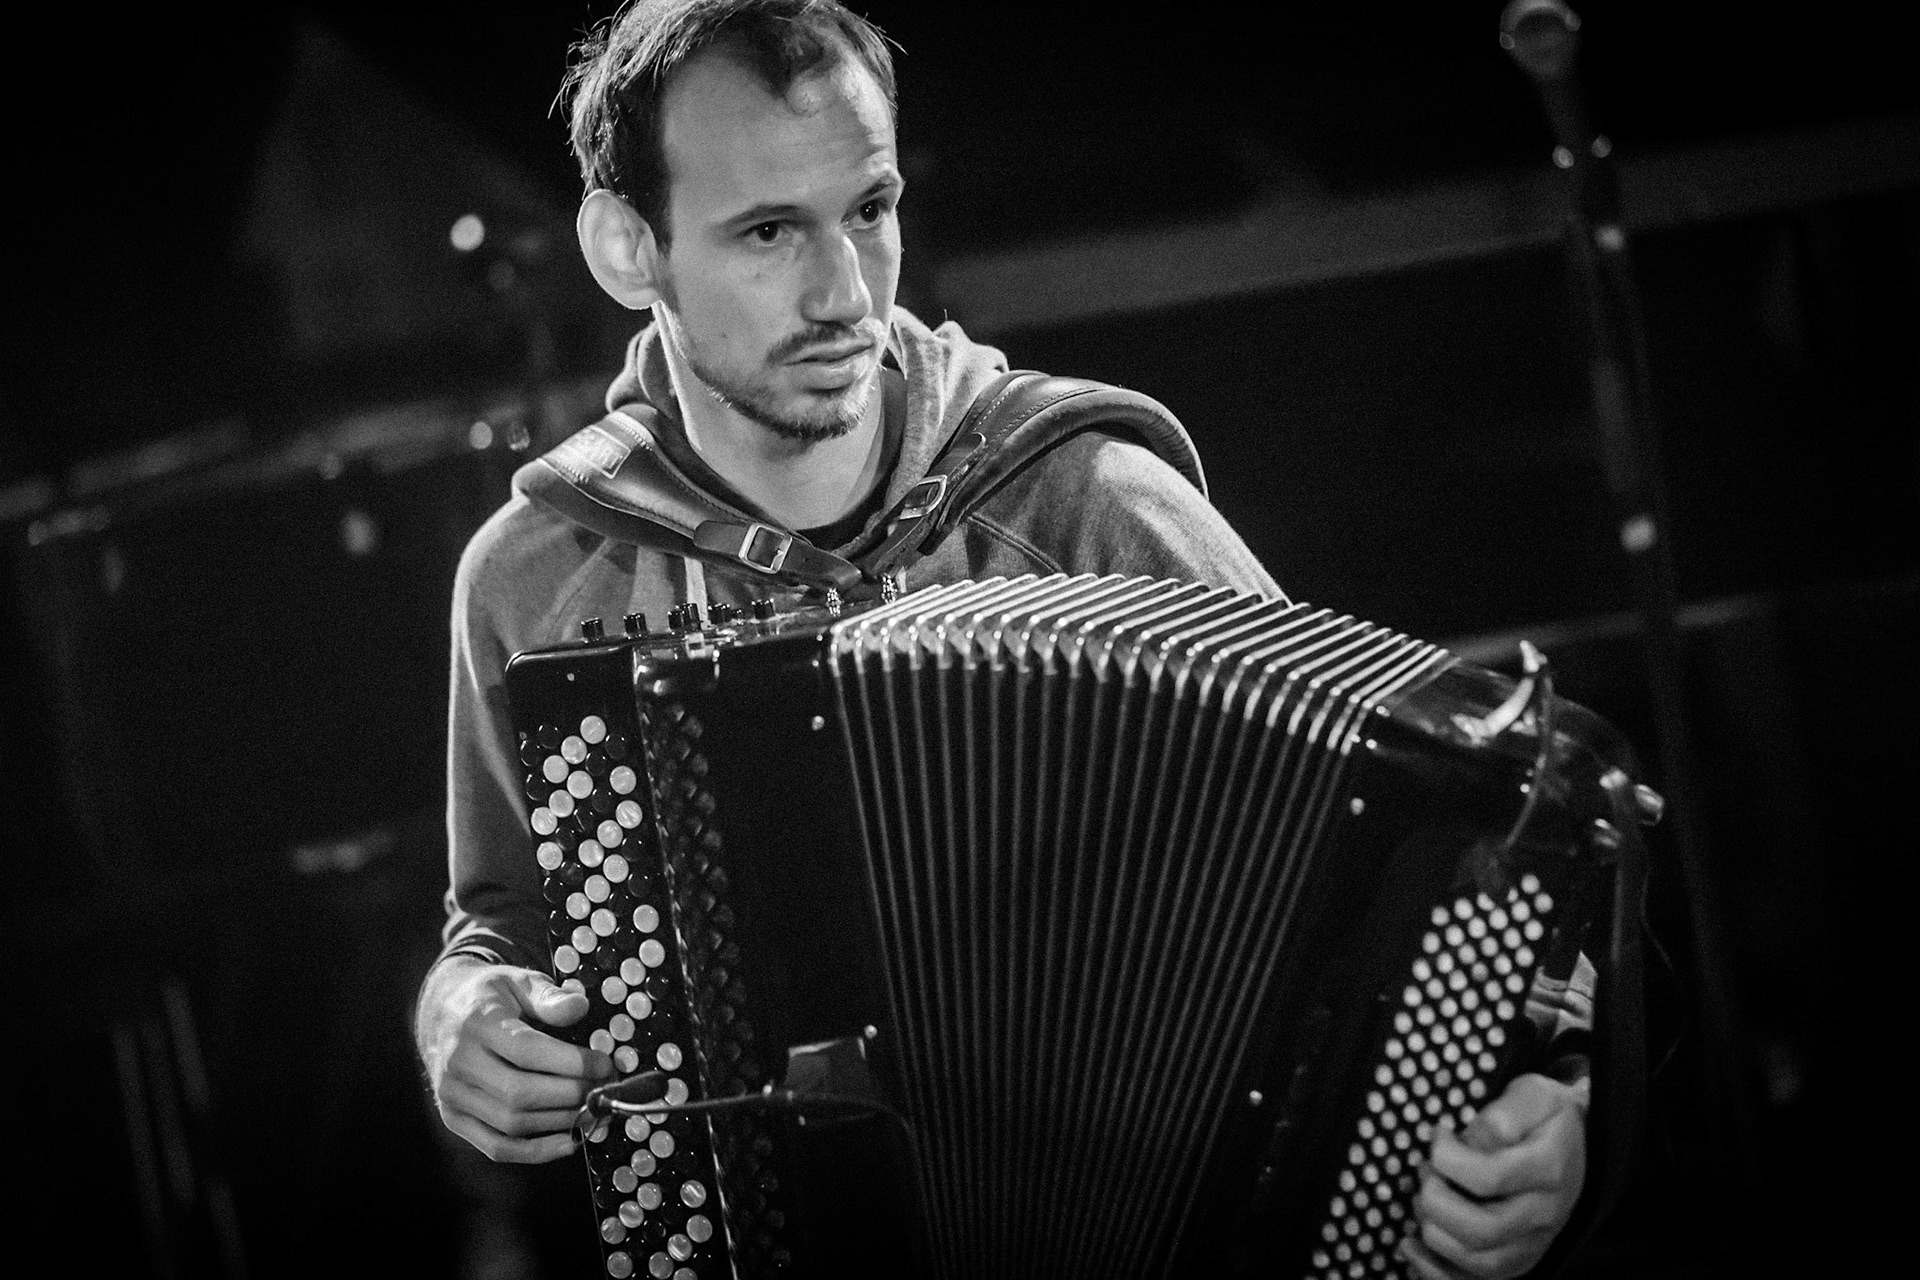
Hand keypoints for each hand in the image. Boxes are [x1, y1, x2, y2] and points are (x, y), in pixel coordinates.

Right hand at [416, 955, 614, 1162]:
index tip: (605, 1065)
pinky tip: (569, 1141)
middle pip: (520, 1093)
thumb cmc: (490, 996)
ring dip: (561, 1123)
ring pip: (511, 1123)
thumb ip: (549, 995)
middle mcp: (457, 1062)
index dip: (571, 1063)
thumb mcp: (518, 980)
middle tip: (605, 1090)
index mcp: (476, 1023)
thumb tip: (580, 1006)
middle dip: (572, 1095)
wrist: (439, 1012)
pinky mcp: (453, 1118)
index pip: (526, 1051)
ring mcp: (452, 1094)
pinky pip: (497, 1146)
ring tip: (594, 1110)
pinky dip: (536, 1152)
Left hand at [1400, 1072, 1588, 1279]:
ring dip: (1434, 1232)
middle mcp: (1545, 1215)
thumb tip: (1471, 1138)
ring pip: (1478, 1262)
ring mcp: (1533, 1244)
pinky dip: (1435, 1271)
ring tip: (1421, 1200)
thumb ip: (1503, 1113)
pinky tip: (1410, 1245)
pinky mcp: (1518, 1261)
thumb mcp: (1532, 1095)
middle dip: (1435, 1201)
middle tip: (1424, 1173)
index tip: (1438, 1134)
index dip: (1448, 1157)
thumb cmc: (1545, 1118)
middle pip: (1482, 1230)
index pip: (1489, 1177)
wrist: (1577, 1147)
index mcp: (1549, 1171)